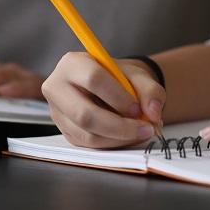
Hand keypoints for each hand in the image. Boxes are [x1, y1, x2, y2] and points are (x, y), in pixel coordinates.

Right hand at [42, 52, 164, 147]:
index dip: (118, 97)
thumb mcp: (137, 76)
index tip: (138, 109)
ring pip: (87, 134)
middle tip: (146, 129)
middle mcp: (57, 87)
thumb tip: (153, 112)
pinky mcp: (65, 131)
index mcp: (72, 64)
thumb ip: (150, 90)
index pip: (93, 79)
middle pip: (84, 113)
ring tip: (142, 132)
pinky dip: (113, 144)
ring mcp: (57, 112)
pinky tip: (129, 136)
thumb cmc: (118, 78)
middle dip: (119, 127)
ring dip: (119, 139)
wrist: (108, 88)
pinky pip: (89, 145)